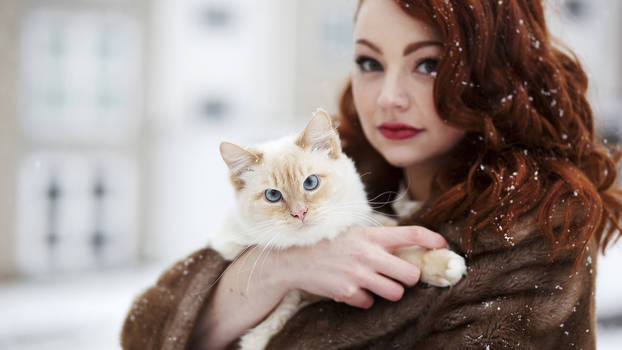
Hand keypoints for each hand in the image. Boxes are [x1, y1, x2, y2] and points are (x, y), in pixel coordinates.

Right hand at [277, 225, 446, 308]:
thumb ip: (376, 238)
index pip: (411, 234)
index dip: (432, 239)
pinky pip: (368, 302)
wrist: (293, 259)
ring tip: (374, 282)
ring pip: (395, 293)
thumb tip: (403, 246)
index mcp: (371, 235)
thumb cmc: (325, 242)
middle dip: (410, 277)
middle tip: (401, 275)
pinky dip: (363, 298)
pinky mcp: (348, 292)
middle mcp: (368, 254)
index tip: (443, 245)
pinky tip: (350, 287)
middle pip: (411, 274)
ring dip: (389, 290)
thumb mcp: (352, 232)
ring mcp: (359, 275)